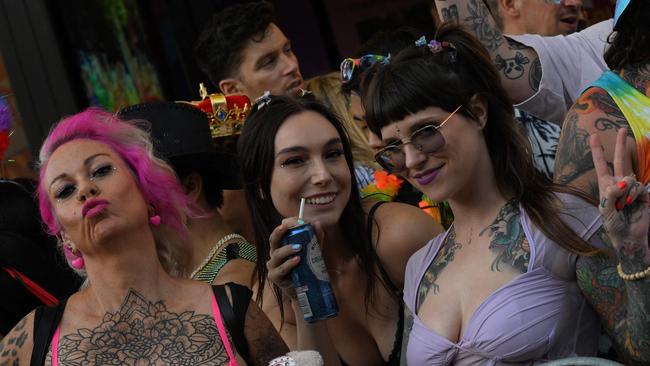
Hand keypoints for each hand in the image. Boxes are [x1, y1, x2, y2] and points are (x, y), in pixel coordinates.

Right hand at [267, 218, 324, 298]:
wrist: (305, 291)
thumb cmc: (306, 269)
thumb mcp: (313, 252)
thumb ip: (315, 239)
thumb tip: (317, 223)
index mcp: (282, 245)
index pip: (281, 231)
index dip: (287, 224)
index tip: (298, 220)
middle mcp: (275, 253)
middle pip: (273, 240)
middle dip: (279, 232)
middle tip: (286, 227)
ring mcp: (273, 265)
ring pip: (276, 254)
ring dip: (287, 249)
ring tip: (299, 247)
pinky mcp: (275, 277)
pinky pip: (280, 269)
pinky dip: (288, 264)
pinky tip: (297, 260)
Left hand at [590, 129, 648, 248]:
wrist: (630, 237)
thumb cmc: (614, 225)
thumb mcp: (606, 211)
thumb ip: (611, 195)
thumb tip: (622, 182)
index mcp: (606, 185)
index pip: (601, 165)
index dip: (597, 151)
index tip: (593, 135)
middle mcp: (619, 183)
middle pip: (620, 160)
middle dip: (620, 145)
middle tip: (622, 129)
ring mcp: (632, 187)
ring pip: (629, 178)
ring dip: (625, 193)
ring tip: (624, 206)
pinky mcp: (644, 193)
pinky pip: (638, 188)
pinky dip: (633, 196)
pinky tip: (633, 205)